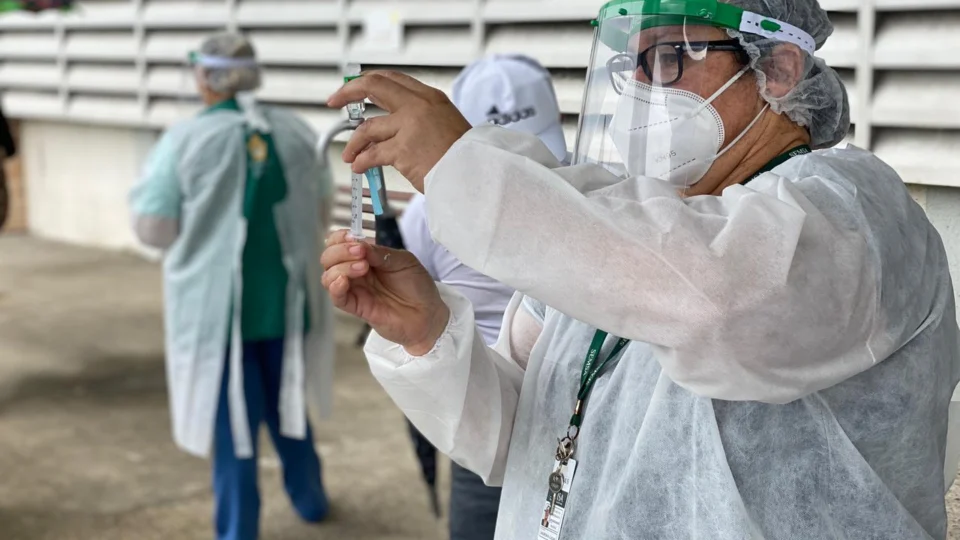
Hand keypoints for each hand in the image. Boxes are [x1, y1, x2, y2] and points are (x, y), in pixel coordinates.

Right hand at [321, 229, 449, 354]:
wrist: (428, 315)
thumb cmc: (418, 286)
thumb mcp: (404, 261)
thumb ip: (380, 253)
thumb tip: (359, 245)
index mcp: (366, 257)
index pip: (339, 243)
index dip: (340, 238)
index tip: (351, 237)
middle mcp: (356, 272)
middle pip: (329, 258)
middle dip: (339, 251)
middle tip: (360, 253)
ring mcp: (355, 289)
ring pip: (328, 276)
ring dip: (340, 267)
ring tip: (362, 267)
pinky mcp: (356, 307)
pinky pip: (336, 297)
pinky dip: (334, 287)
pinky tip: (343, 281)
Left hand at [327, 71, 471, 192]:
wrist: (476, 175)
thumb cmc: (465, 158)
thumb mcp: (447, 125)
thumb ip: (422, 119)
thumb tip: (391, 125)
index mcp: (431, 98)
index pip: (393, 79)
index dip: (369, 82)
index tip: (355, 88)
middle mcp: (419, 106)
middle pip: (374, 86)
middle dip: (348, 92)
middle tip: (335, 100)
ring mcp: (409, 126)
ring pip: (368, 128)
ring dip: (354, 142)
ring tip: (350, 155)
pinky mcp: (402, 149)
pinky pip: (372, 154)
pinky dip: (361, 160)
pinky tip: (358, 166)